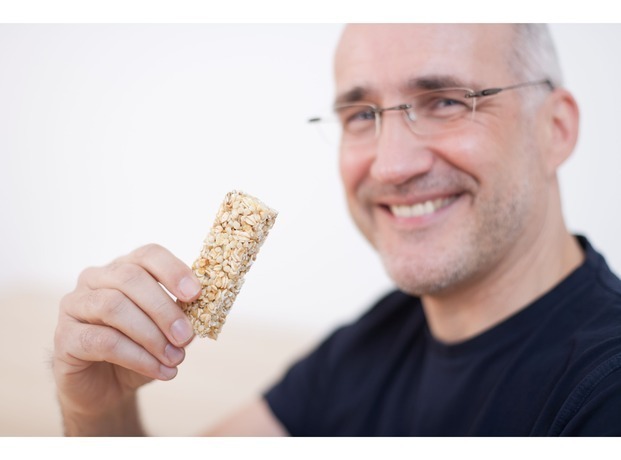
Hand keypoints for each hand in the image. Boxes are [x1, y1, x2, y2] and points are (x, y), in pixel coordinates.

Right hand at [53, 244, 200, 431]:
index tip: (196, 294)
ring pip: (113, 307)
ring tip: (175, 359)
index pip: (148, 255)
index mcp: (124, 268)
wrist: (105, 388)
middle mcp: (95, 279)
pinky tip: (158, 371)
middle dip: (164, 309)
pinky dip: (136, 357)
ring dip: (151, 335)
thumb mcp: (167, 331)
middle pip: (131, 278)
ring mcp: (75, 305)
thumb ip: (181, 317)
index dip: (173, 270)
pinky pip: (102, 340)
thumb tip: (199, 316)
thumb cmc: (139, 349)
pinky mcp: (64, 336)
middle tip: (186, 337)